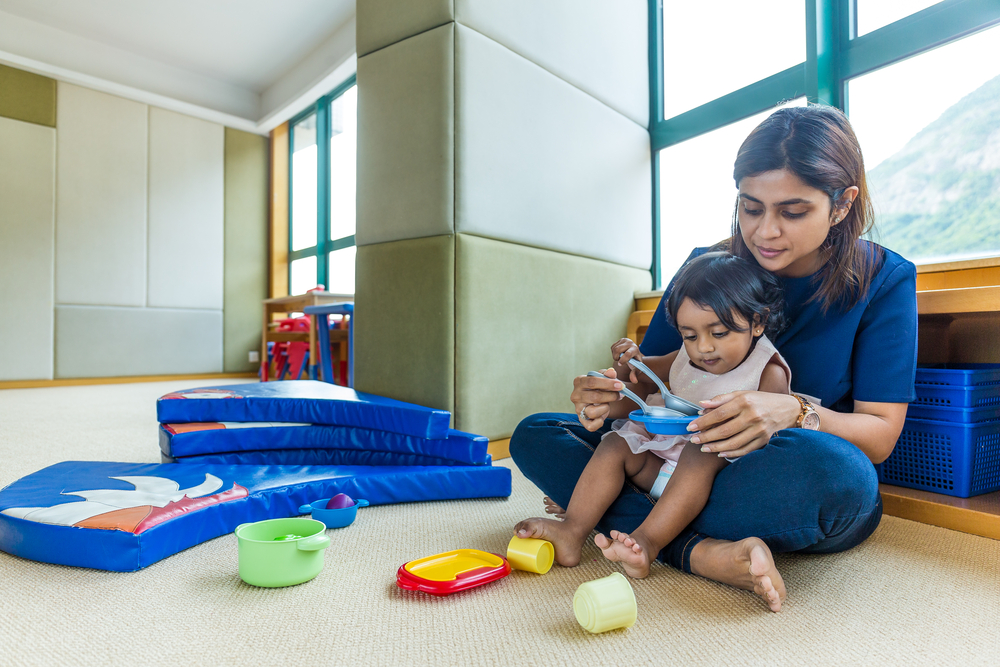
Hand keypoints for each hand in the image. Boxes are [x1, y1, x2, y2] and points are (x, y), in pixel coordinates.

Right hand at [571, 368, 623, 431]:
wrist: (595, 399)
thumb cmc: (599, 387)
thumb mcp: (603, 378)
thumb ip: (607, 375)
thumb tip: (611, 372)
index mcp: (579, 382)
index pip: (592, 381)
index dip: (608, 383)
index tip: (621, 385)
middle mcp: (576, 395)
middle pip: (594, 397)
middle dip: (611, 396)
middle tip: (620, 395)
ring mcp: (578, 409)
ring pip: (592, 412)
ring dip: (605, 408)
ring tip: (608, 405)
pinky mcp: (582, 420)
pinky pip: (591, 426)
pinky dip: (600, 422)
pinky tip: (603, 416)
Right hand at [610, 338, 641, 382]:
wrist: (635, 355)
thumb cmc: (635, 363)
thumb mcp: (636, 369)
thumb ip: (635, 375)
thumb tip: (634, 381)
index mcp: (635, 349)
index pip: (628, 353)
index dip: (623, 360)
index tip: (619, 364)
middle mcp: (630, 342)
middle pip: (618, 350)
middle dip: (616, 357)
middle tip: (619, 361)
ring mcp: (624, 340)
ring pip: (614, 348)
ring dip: (614, 355)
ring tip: (619, 358)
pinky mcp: (619, 340)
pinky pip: (612, 347)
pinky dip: (613, 352)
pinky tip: (618, 354)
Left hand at [686, 391, 800, 457]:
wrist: (789, 410)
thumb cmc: (761, 400)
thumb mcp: (742, 394)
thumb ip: (721, 399)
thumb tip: (701, 404)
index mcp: (745, 401)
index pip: (719, 413)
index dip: (703, 421)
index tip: (690, 426)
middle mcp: (753, 416)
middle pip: (724, 430)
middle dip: (706, 436)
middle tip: (693, 440)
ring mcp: (760, 430)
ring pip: (733, 443)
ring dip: (716, 447)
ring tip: (704, 448)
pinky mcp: (765, 440)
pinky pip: (745, 450)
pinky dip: (731, 453)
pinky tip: (720, 453)